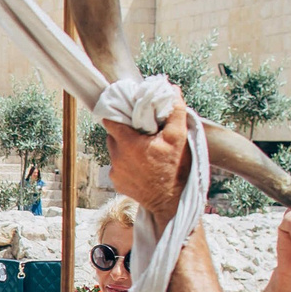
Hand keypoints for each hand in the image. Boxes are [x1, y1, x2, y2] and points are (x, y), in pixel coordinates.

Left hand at [103, 102, 194, 225]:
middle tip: (141, 131)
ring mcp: (115, 171)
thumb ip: (175, 111)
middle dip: (125, 130)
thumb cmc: (175, 169)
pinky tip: (142, 165)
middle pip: (113, 135)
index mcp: (128, 144)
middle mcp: (117, 157)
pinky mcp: (117, 182)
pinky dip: (127, 162)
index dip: (118, 113)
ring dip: (126, 147)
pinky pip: (118, 166)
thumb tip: (172, 90)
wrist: (171, 202)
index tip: (126, 110)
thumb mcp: (179, 137)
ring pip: (115, 150)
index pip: (111, 120)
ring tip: (143, 148)